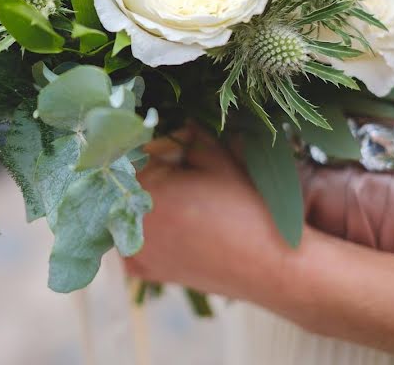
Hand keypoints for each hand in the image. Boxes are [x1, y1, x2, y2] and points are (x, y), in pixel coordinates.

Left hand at [125, 125, 294, 307]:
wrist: (269, 266)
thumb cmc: (246, 209)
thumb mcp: (219, 160)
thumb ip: (190, 135)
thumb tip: (177, 121)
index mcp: (146, 187)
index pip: (131, 152)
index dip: (153, 145)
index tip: (174, 147)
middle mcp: (130, 221)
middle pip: (126, 181)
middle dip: (149, 170)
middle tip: (181, 170)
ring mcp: (135, 250)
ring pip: (124, 209)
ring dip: (141, 198)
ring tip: (180, 198)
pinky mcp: (145, 271)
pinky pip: (130, 241)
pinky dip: (143, 230)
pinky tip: (170, 225)